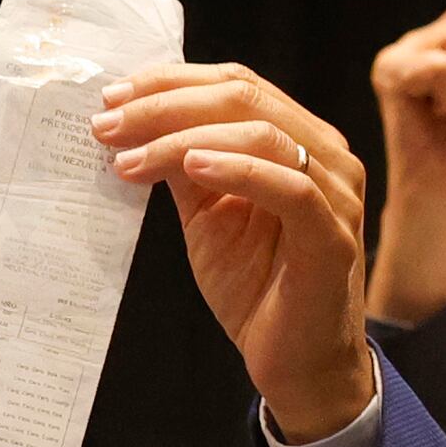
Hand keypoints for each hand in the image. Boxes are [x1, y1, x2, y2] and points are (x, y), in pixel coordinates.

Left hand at [95, 64, 378, 442]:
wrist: (296, 364)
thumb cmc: (258, 290)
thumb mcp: (208, 215)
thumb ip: (186, 165)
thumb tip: (134, 120)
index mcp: (302, 141)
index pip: (238, 85)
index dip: (172, 82)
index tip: (112, 97)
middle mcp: (328, 157)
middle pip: (246, 99)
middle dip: (166, 105)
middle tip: (108, 125)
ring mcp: (337, 195)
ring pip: (262, 135)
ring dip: (184, 137)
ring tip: (129, 157)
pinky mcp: (333, 237)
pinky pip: (290, 188)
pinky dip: (238, 169)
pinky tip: (189, 166)